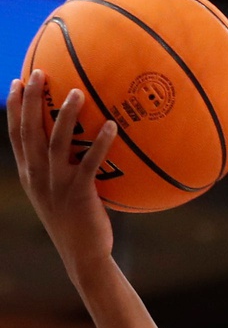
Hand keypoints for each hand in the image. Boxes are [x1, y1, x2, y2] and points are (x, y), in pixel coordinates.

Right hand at [7, 70, 117, 284]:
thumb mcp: (61, 197)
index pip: (16, 135)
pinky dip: (100, 142)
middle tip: (40, 73)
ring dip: (66, 114)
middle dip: (32, 99)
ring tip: (77, 92)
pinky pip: (90, 162)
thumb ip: (64, 173)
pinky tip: (112, 126)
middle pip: (29, 130)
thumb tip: (83, 151)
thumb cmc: (77, 226)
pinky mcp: (80, 193)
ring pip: (56, 141)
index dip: (15, 107)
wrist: (83, 255)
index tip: (18, 82)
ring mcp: (57, 184)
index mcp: (30, 175)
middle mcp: (38, 176)